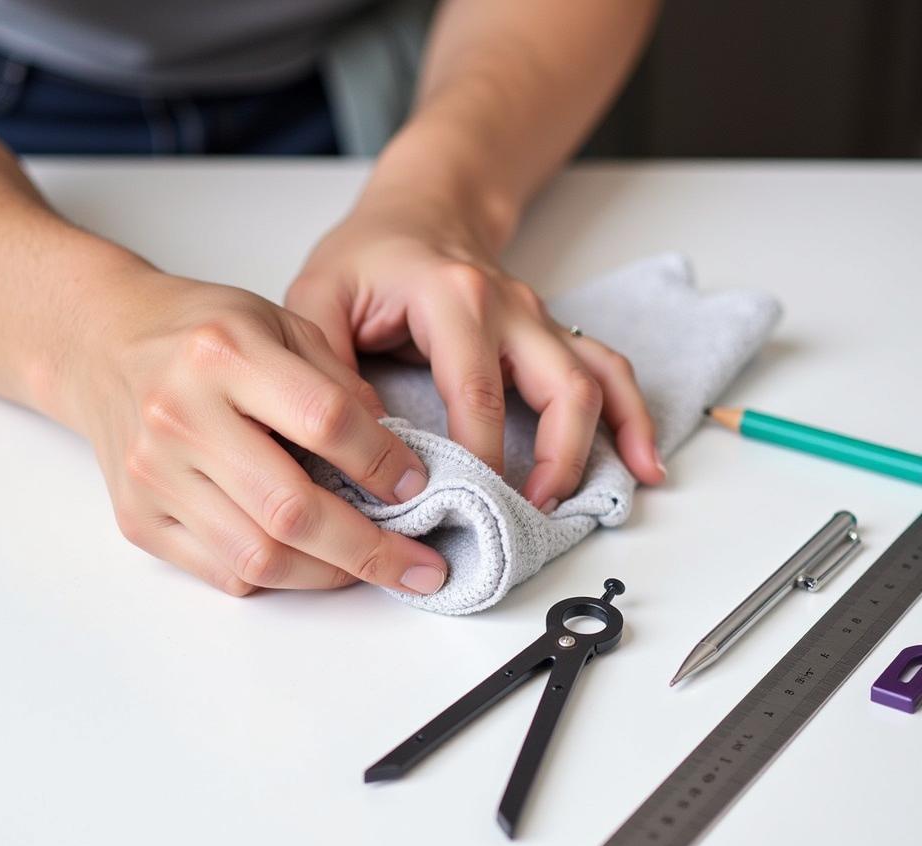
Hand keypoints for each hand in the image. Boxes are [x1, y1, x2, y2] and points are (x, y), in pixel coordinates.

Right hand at [56, 269, 446, 596]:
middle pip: (292, 509)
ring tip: (373, 570)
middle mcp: (180, 416)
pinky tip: (310, 561)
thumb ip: (337, 380)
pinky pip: (224, 572)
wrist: (101, 346)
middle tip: (422, 568)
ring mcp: (152, 475)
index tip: (418, 485)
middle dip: (372, 550)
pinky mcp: (137, 518)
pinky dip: (279, 576)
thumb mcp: (276, 321)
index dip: (382, 461)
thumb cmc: (199, 333)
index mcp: (223, 353)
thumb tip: (393, 456)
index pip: (324, 419)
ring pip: (259, 556)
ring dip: (331, 575)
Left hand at [286, 193, 664, 511]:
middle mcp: (511, 307)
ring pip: (595, 382)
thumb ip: (327, 364)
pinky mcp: (552, 336)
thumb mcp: (319, 296)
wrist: (419, 213)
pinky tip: (645, 464)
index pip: (476, 390)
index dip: (479, 456)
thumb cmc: (368, 257)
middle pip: (561, 388)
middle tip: (530, 514)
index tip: (464, 503)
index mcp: (453, 297)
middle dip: (555, 461)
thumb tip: (359, 442)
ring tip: (592, 503)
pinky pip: (608, 372)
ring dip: (602, 446)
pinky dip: (634, 418)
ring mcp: (540, 321)